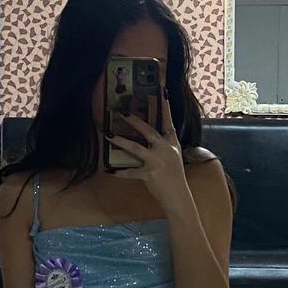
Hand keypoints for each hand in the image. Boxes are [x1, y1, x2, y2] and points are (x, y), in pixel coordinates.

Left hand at [104, 84, 188, 213]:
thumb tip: (149, 138)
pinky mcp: (150, 174)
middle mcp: (165, 150)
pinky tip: (110, 172)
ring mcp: (157, 161)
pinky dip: (120, 173)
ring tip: (109, 136)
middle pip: (148, 131)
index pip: (168, 121)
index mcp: (172, 144)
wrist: (178, 197)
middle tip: (122, 112)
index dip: (165, 106)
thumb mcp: (173, 158)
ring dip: (121, 141)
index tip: (162, 90)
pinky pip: (131, 172)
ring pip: (136, 148)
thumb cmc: (174, 178)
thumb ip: (163, 147)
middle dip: (134, 121)